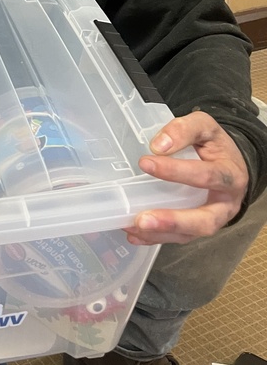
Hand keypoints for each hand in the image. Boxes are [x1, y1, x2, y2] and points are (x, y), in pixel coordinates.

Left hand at [125, 111, 248, 245]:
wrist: (228, 162)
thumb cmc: (214, 145)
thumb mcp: (205, 127)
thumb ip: (184, 130)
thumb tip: (158, 146)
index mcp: (230, 175)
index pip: (206, 176)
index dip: (176, 171)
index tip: (145, 163)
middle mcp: (225, 204)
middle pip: (204, 220)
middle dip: (173, 221)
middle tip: (143, 219)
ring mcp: (213, 219)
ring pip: (190, 234)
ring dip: (161, 234)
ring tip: (133, 227)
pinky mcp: (198, 227)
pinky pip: (179, 237)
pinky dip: (156, 238)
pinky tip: (134, 234)